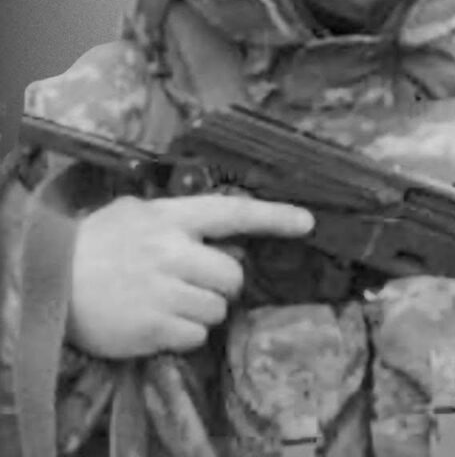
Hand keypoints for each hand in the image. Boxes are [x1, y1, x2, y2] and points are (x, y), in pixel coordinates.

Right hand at [66, 193, 313, 358]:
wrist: (51, 280)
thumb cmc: (98, 242)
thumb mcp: (137, 212)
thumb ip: (179, 218)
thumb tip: (221, 229)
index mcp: (171, 218)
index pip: (234, 213)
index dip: (274, 218)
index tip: (307, 222)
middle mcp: (172, 252)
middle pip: (232, 276)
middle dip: (223, 283)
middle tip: (196, 281)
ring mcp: (163, 292)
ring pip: (218, 310)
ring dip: (203, 310)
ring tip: (172, 301)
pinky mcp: (152, 329)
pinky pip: (196, 337)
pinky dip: (185, 334)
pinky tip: (160, 321)